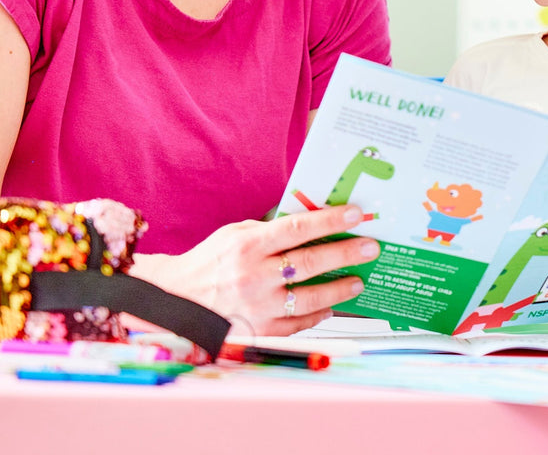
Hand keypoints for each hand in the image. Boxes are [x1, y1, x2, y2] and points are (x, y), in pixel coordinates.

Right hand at [129, 204, 380, 335]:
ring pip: (311, 298)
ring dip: (340, 288)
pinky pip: (299, 323)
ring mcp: (258, 307)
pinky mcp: (260, 331)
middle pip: (311, 263)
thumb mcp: (235, 234)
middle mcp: (254, 277)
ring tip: (358, 280)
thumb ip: (270, 230)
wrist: (178, 301)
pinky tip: (332, 305)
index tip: (355, 215)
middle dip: (346, 254)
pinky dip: (319, 314)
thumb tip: (310, 224)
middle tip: (370, 247)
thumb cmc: (209, 263)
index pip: (298, 229)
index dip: (330, 221)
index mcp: (248, 245)